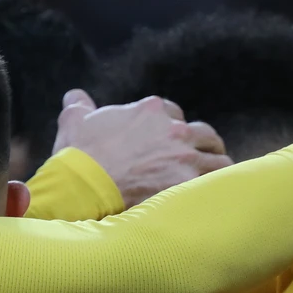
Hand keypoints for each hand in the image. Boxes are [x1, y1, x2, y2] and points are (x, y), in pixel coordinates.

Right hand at [52, 89, 232, 206]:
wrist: (82, 185)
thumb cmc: (78, 156)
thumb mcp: (74, 121)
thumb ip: (78, 105)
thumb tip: (74, 96)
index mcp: (150, 110)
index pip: (173, 114)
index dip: (170, 129)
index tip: (165, 143)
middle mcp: (173, 129)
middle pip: (202, 133)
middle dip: (200, 145)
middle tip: (193, 161)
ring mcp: (183, 155)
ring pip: (217, 157)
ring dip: (213, 167)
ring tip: (208, 181)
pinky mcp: (187, 181)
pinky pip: (217, 182)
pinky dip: (217, 188)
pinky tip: (212, 196)